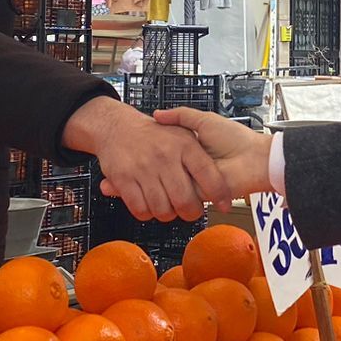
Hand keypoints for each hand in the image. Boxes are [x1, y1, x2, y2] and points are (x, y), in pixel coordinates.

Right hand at [63, 98, 230, 222]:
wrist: (116, 125)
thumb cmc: (153, 133)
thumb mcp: (182, 128)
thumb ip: (204, 150)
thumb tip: (220, 170)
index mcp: (184, 144)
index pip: (207, 173)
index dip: (218, 193)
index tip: (224, 206)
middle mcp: (165, 156)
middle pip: (185, 200)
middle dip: (191, 212)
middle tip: (190, 210)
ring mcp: (144, 168)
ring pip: (163, 208)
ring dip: (168, 214)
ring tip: (169, 207)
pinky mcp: (124, 178)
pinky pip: (140, 208)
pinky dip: (146, 213)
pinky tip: (150, 206)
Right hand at [153, 108, 274, 197]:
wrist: (256, 159)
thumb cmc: (235, 138)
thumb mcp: (204, 120)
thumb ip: (182, 116)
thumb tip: (157, 114)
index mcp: (191, 151)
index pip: (167, 154)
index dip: (157, 152)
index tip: (146, 147)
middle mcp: (191, 169)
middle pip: (165, 172)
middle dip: (158, 167)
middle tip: (151, 160)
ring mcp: (195, 183)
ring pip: (170, 186)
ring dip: (165, 180)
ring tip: (159, 170)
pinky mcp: (200, 194)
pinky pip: (182, 195)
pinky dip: (178, 189)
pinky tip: (170, 181)